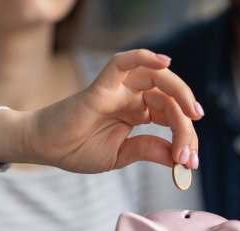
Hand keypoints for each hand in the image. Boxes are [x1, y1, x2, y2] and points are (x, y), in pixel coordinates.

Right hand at [0, 49, 202, 172]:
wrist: (45, 149)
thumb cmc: (78, 149)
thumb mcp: (121, 156)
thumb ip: (149, 150)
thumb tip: (178, 158)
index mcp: (139, 113)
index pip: (171, 117)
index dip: (186, 138)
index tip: (190, 164)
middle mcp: (132, 97)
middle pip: (170, 100)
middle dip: (186, 126)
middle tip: (190, 153)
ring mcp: (118, 89)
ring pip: (157, 79)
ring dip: (180, 92)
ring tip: (193, 114)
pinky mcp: (101, 86)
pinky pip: (123, 63)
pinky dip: (144, 57)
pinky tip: (164, 62)